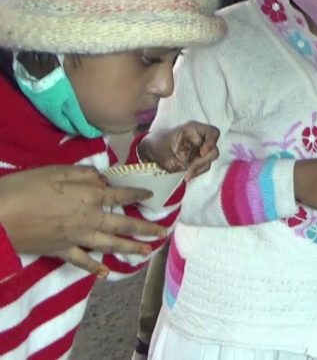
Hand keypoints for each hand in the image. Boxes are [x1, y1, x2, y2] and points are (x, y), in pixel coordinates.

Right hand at [0, 166, 166, 276]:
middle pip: (124, 224)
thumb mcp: (55, 171)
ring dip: (131, 249)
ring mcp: (77, 237)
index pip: (121, 195)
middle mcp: (89, 218)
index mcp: (89, 196)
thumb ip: (83, 174)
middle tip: (163, 233)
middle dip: (145, 228)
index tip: (151, 195)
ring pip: (110, 245)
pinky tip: (106, 274)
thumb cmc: (25, 187)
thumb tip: (102, 178)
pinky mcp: (61, 251)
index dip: (137, 194)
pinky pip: (83, 262)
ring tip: (147, 252)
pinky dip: (95, 268)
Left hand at [139, 122, 219, 180]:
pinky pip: (201, 169)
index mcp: (193, 130)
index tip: (202, 153)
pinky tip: (184, 177)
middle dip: (202, 162)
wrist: (151, 151)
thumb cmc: (156, 142)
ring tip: (184, 176)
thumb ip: (169, 159)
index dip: (211, 142)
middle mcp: (200, 140)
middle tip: (189, 170)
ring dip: (197, 170)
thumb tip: (182, 168)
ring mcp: (199, 152)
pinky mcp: (196, 162)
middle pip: (213, 151)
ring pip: (207, 162)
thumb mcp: (158, 148)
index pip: (212, 132)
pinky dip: (194, 174)